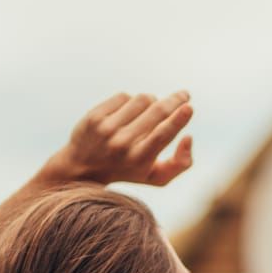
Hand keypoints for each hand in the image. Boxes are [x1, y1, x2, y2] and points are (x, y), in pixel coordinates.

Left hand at [44, 91, 193, 186]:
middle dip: (175, 100)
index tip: (188, 107)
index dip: (178, 119)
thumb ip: (180, 164)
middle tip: (185, 95)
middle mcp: (122, 144)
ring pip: (141, 100)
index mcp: (139, 160)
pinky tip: (128, 112)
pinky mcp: (94, 116)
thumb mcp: (156, 177)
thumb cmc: (129, 170)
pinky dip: (131, 101)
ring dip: (151, 101)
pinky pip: (124, 96)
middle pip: (156, 112)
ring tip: (148, 111)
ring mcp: (107, 129)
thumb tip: (189, 137)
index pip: (162, 135)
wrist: (82, 168)